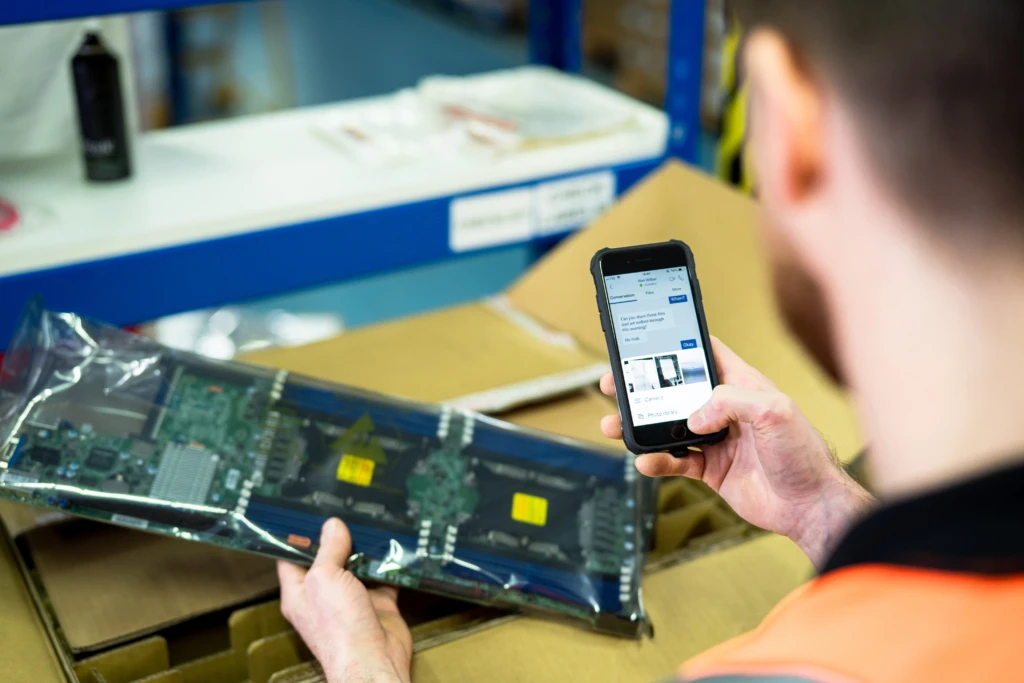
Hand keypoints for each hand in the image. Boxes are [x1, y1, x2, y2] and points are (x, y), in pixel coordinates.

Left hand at [278, 518, 411, 682]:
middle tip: (347, 512)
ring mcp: (353, 600)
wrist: (373, 659)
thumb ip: (328, 550)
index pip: (292, 558)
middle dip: (339, 537)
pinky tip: (394, 546)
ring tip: (371, 522)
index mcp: (300, 591)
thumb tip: (333, 527)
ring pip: (359, 565)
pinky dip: (391, 564)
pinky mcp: (379, 604)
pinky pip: (385, 578)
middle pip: (330, 558)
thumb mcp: (324, 578)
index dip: (299, 536)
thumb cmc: (338, 629)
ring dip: (367, 548)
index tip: (309, 513)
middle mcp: (325, 595)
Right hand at [600, 337, 872, 566]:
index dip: (677, 345)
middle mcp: (725, 410)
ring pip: (667, 427)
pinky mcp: (710, 468)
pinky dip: (656, 462)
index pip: (704, 354)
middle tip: (615, 384)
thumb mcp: (775, 411)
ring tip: (614, 425)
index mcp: (742, 385)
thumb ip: (731, 402)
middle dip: (643, 387)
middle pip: (674, 391)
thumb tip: (693, 417)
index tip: (647, 341)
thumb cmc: (805, 455)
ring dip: (640, 426)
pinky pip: (673, 461)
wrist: (810, 507)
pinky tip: (645, 462)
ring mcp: (715, 439)